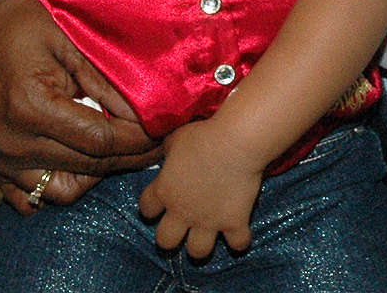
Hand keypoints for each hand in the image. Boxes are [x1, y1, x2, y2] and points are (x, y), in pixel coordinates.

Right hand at [0, 0, 162, 213]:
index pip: (101, 140)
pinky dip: (62, 182)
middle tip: (158, 141)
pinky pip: (33, 196)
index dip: (139, 139)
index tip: (165, 130)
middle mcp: (10, 142)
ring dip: (98, 173)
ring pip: (63, 190)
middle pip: (88, 167)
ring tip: (122, 146)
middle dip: (130, 156)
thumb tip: (146, 115)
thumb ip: (107, 83)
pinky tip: (84, 159)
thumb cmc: (28, 25)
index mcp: (30, 108)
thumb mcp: (73, 42)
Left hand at [139, 116, 259, 258]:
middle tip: (181, 227)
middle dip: (170, 237)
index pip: (146, 209)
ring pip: (197, 251)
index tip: (161, 202)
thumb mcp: (177, 138)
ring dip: (201, 245)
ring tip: (208, 235)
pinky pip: (238, 243)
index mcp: (165, 191)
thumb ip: (169, 151)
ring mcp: (208, 221)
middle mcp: (182, 212)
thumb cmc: (204, 136)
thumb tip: (168, 154)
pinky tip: (240, 233)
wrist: (236, 142)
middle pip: (165, 241)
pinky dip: (240, 240)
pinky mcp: (234, 222)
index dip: (151, 207)